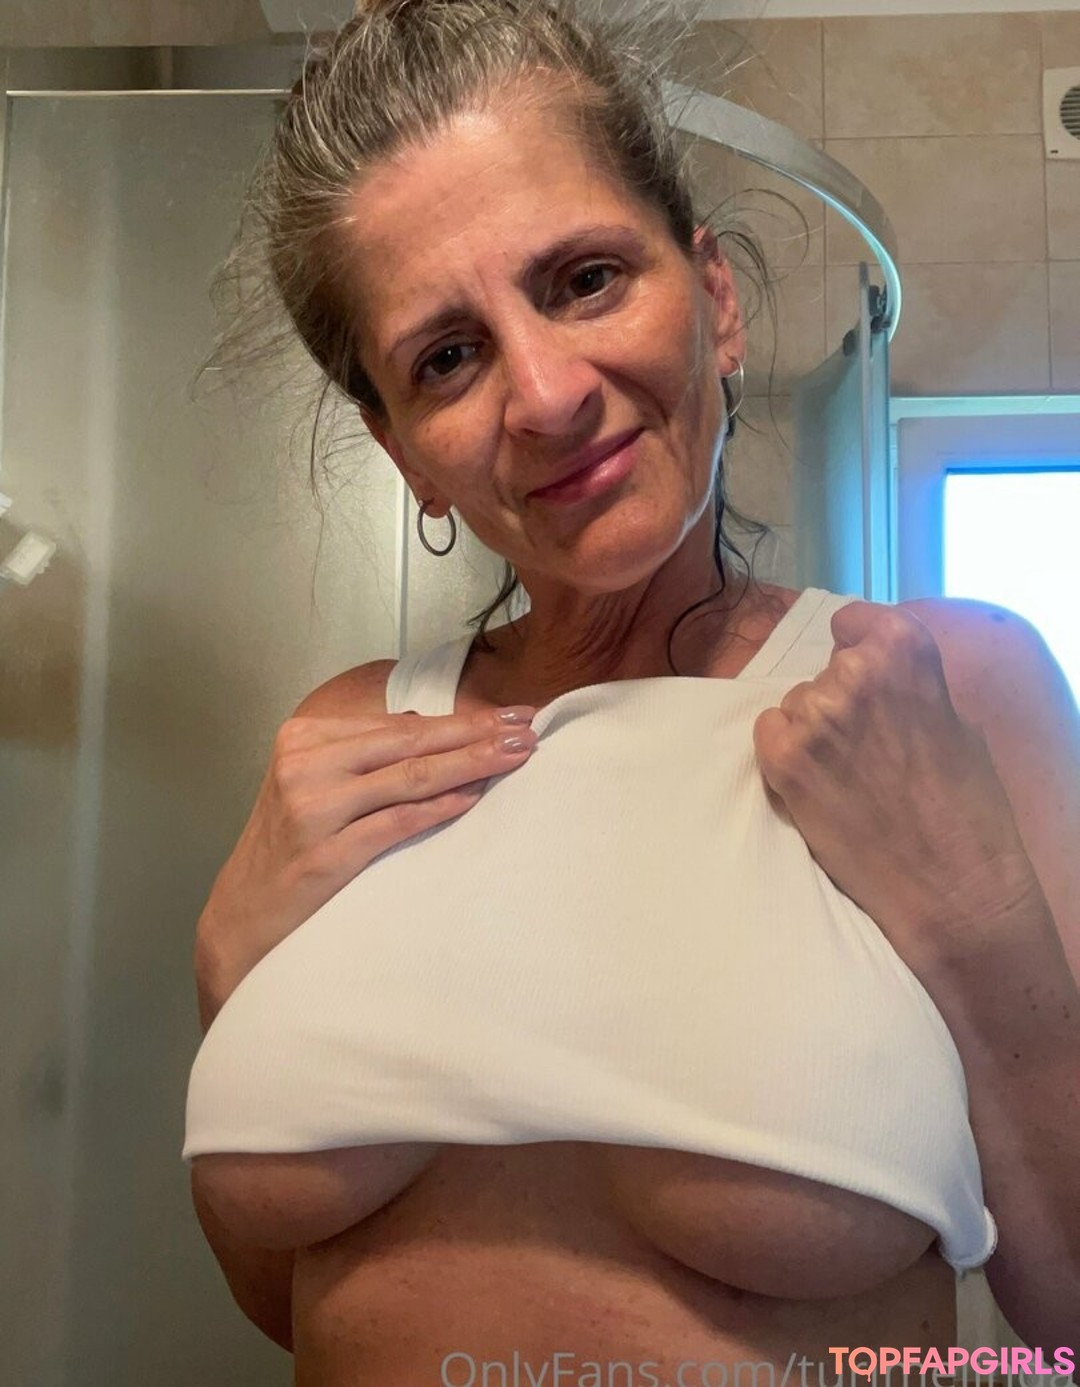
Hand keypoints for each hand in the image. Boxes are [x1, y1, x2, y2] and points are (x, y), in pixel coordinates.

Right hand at [195, 700, 537, 1012]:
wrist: (243, 914)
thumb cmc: (290, 847)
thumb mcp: (315, 785)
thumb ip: (364, 753)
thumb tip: (428, 724)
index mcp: (305, 738)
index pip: (398, 725)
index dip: (459, 718)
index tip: (509, 714)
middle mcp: (305, 765)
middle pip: (409, 743)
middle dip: (475, 733)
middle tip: (527, 727)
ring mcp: (312, 808)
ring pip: (409, 777)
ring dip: (470, 764)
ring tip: (514, 756)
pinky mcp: (325, 854)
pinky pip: (395, 823)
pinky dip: (438, 809)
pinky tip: (473, 799)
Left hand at [751, 601, 1032, 967]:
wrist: (951, 883)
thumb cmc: (966, 808)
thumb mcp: (956, 721)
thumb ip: (912, 687)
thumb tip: (883, 674)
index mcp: (904, 649)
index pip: (851, 622)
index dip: (853, 648)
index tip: (857, 672)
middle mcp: (854, 672)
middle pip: (822, 673)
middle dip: (837, 703)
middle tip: (864, 750)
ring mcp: (815, 714)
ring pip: (794, 706)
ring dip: (811, 734)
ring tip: (848, 778)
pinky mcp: (784, 758)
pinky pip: (767, 734)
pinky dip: (783, 756)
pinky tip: (817, 786)